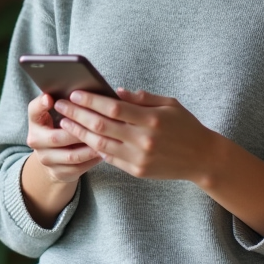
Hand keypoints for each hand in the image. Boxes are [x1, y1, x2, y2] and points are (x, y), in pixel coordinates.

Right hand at [26, 93, 102, 183]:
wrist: (52, 159)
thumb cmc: (58, 127)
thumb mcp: (55, 113)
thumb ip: (62, 102)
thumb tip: (77, 90)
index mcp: (35, 122)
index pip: (34, 111)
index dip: (41, 105)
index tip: (51, 98)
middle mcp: (35, 141)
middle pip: (57, 137)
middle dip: (79, 131)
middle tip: (98, 123)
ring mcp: (46, 160)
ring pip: (71, 155)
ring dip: (90, 147)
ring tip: (107, 139)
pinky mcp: (58, 173)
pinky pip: (79, 167)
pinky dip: (93, 159)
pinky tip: (105, 152)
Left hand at [54, 88, 216, 180]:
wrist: (203, 159)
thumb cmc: (186, 126)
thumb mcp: (169, 104)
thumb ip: (142, 98)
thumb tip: (115, 92)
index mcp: (151, 119)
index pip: (113, 108)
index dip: (91, 100)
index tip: (74, 93)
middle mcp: (143, 140)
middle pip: (101, 126)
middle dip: (77, 114)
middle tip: (60, 105)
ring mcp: (139, 158)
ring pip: (100, 144)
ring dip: (79, 133)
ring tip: (65, 122)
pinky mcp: (137, 171)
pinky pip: (109, 158)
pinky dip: (94, 148)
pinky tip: (82, 138)